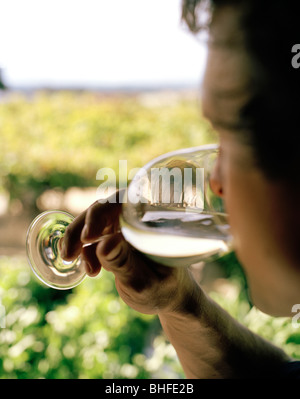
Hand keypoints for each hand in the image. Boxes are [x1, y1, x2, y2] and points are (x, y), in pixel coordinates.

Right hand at [61, 191, 198, 314]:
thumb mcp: (143, 281)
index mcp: (149, 220)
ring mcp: (124, 227)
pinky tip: (89, 270)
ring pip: (93, 222)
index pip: (123, 201)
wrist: (168, 298)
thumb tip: (102, 244)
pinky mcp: (114, 238)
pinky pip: (92, 238)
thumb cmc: (163, 289)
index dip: (101, 213)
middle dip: (82, 227)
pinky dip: (83, 251)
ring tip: (70, 259)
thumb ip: (123, 262)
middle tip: (70, 253)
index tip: (88, 237)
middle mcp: (136, 218)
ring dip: (77, 239)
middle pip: (102, 208)